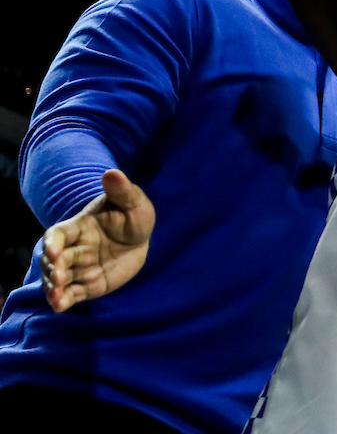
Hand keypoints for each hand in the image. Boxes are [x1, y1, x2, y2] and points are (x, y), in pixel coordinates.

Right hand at [40, 169, 155, 311]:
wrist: (141, 240)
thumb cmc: (134, 216)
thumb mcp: (134, 202)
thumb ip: (122, 190)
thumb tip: (112, 172)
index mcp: (79, 227)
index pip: (58, 234)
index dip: (52, 241)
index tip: (53, 249)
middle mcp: (74, 249)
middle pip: (55, 260)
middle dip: (53, 268)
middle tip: (58, 276)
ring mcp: (80, 268)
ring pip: (58, 280)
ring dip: (53, 288)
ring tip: (56, 298)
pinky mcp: (88, 286)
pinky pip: (72, 295)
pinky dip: (63, 301)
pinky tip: (60, 306)